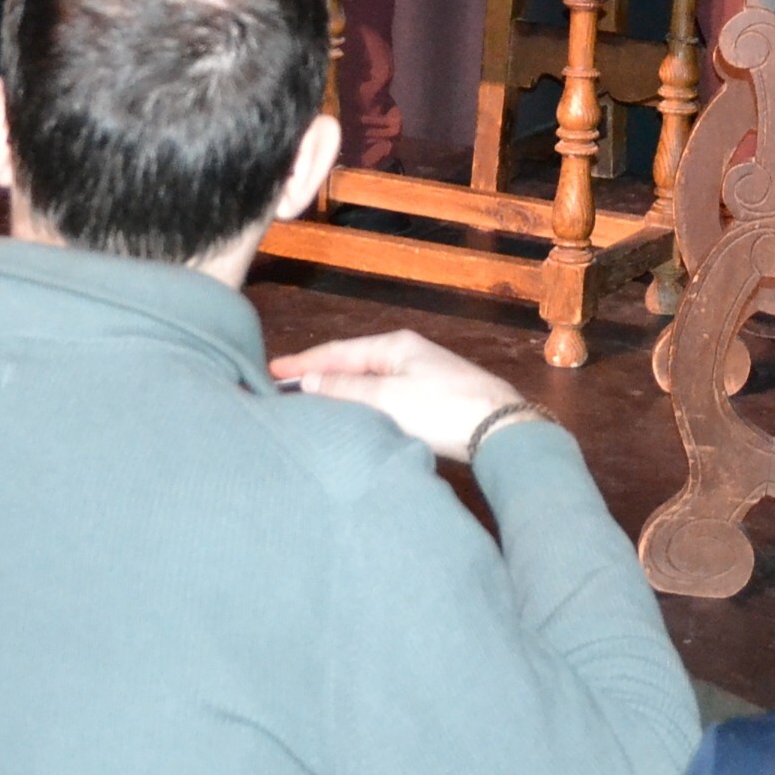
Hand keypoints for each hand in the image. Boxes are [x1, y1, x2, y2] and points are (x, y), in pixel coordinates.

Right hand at [269, 329, 529, 462]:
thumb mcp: (389, 397)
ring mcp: (420, 376)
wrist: (501, 429)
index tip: (273, 371)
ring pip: (368, 382)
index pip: (338, 351)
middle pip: (352, 364)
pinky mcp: (431, 401)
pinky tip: (353, 419)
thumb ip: (347, 389)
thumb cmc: (443, 409)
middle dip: (319, 375)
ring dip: (340, 392)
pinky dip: (362, 405)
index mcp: (394, 345)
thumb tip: (310, 381)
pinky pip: (384, 398)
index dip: (304, 362)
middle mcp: (406, 354)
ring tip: (311, 405)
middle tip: (285, 390)